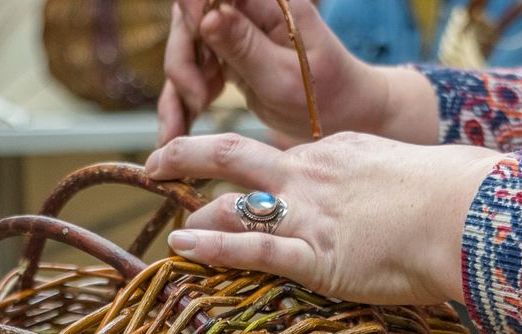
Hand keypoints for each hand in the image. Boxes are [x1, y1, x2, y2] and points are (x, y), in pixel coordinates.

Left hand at [145, 132, 507, 305]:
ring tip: (171, 229)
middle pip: (234, 155)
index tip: (228, 173)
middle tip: (157, 164)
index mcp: (338, 154)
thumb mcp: (416, 174)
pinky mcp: (315, 256)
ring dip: (194, 212)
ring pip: (232, 202)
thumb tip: (406, 198)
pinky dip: (211, 250)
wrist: (470, 215)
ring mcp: (309, 215)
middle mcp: (312, 176)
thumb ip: (391, 184)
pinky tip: (181, 251)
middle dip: (187, 157)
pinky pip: (251, 250)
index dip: (246, 166)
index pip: (279, 155)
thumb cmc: (460, 197)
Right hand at [159, 0, 436, 145]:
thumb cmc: (326, 97)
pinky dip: (181, 103)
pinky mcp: (227, 59)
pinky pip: (191, 75)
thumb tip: (208, 17)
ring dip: (177, 89)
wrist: (345, 118)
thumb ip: (245, 46)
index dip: (194, 9)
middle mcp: (248, 11)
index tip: (199, 40)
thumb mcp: (285, 78)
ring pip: (185, 48)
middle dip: (183, 60)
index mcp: (269, 2)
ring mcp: (235, 35)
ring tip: (179, 131)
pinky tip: (176, 133)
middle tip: (199, 100)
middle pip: (189, 19)